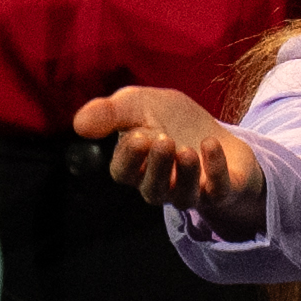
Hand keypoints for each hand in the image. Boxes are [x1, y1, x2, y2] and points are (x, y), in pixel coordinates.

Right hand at [69, 82, 261, 222]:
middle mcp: (162, 185)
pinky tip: (210, 144)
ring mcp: (192, 191)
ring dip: (185, 174)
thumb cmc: (172, 121)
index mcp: (137, 167)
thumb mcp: (141, 104)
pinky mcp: (222, 191)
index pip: (124, 173)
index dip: (129, 157)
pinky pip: (218, 191)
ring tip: (186, 150)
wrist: (217, 131)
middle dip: (157, 166)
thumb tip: (78, 125)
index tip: (138, 134)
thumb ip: (110, 112)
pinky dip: (215, 169)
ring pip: (183, 196)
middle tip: (164, 140)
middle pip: (152, 189)